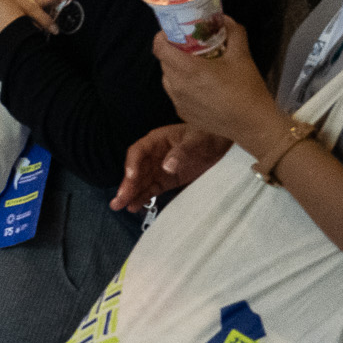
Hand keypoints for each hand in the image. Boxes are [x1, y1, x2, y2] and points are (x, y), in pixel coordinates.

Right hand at [111, 123, 233, 209]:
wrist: (222, 144)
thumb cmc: (209, 135)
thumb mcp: (198, 140)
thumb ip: (183, 152)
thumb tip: (167, 166)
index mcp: (157, 140)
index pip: (138, 152)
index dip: (132, 165)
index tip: (131, 177)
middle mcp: (153, 155)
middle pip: (136, 170)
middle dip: (127, 185)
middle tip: (119, 199)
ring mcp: (159, 169)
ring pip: (140, 182)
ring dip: (130, 194)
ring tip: (119, 206)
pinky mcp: (167, 181)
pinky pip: (152, 189)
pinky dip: (143, 198)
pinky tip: (134, 207)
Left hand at [150, 16, 277, 146]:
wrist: (253, 125)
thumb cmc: (247, 89)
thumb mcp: (242, 56)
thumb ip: (234, 33)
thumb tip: (225, 20)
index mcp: (189, 70)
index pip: (160, 48)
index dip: (162, 37)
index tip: (172, 31)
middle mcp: (177, 86)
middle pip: (164, 62)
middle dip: (173, 51)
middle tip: (189, 45)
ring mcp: (178, 102)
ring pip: (168, 78)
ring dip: (176, 69)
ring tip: (195, 64)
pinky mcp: (182, 113)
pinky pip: (175, 93)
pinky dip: (182, 85)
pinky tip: (200, 85)